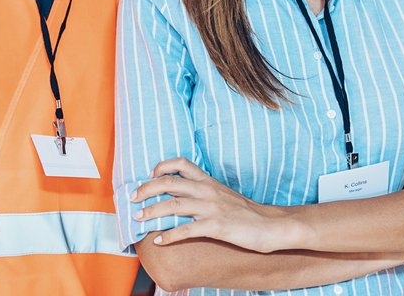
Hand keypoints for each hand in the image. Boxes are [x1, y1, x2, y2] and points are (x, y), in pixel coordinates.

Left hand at [131, 157, 297, 252]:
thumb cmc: (247, 213)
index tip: (149, 175)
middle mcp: (207, 191)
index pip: (182, 163)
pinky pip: (186, 230)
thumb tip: (183, 197)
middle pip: (169, 183)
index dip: (162, 166)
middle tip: (132, 198)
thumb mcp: (224, 195)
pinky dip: (169, 235)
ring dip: (151, 212)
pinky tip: (160, 240)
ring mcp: (211, 208)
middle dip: (146, 189)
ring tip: (138, 218)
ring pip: (172, 206)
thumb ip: (205, 192)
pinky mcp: (216, 226)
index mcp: (209, 181)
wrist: (271, 225)